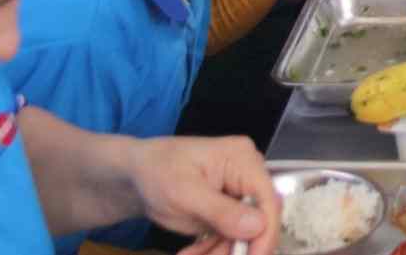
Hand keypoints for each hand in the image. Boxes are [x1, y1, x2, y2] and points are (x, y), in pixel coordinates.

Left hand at [126, 135, 279, 254]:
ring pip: (244, 234)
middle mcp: (248, 175)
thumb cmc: (157, 172)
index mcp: (242, 159)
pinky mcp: (230, 210)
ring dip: (219, 251)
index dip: (265, 232)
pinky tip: (190, 252)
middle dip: (236, 246)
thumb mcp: (184, 193)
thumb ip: (220, 210)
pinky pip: (230, 237)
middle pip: (259, 219)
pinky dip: (212, 250)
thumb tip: (258, 226)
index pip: (268, 198)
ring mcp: (239, 193)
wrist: (137, 175)